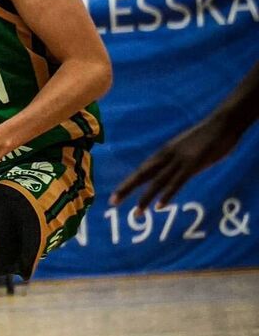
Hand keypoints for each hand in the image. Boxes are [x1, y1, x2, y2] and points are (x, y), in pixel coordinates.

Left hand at [110, 116, 232, 211]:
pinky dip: (167, 194)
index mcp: (164, 152)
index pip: (142, 170)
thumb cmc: (207, 136)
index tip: (115, 195)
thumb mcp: (185, 147)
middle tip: (112, 202)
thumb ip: (176, 159)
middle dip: (127, 188)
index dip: (128, 182)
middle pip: (142, 174)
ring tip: (137, 213)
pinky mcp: (193, 164)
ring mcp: (179, 160)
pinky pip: (177, 182)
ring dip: (146, 198)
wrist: (222, 122)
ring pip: (158, 181)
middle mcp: (167, 156)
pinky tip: (159, 206)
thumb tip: (170, 171)